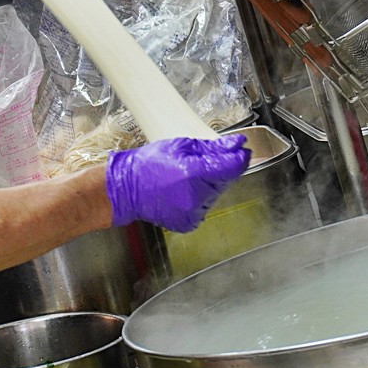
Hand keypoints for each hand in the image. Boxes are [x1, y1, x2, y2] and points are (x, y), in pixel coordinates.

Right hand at [105, 133, 250, 232]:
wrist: (126, 188)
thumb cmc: (147, 165)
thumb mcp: (179, 146)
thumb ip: (210, 148)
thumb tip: (235, 145)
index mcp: (193, 173)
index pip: (231, 167)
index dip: (239, 157)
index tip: (242, 150)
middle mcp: (196, 196)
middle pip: (224, 181)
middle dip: (219, 170)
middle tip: (199, 162)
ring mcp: (192, 212)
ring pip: (214, 195)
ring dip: (208, 185)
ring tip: (184, 178)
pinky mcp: (188, 222)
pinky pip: (203, 207)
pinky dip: (198, 198)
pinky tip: (181, 191)